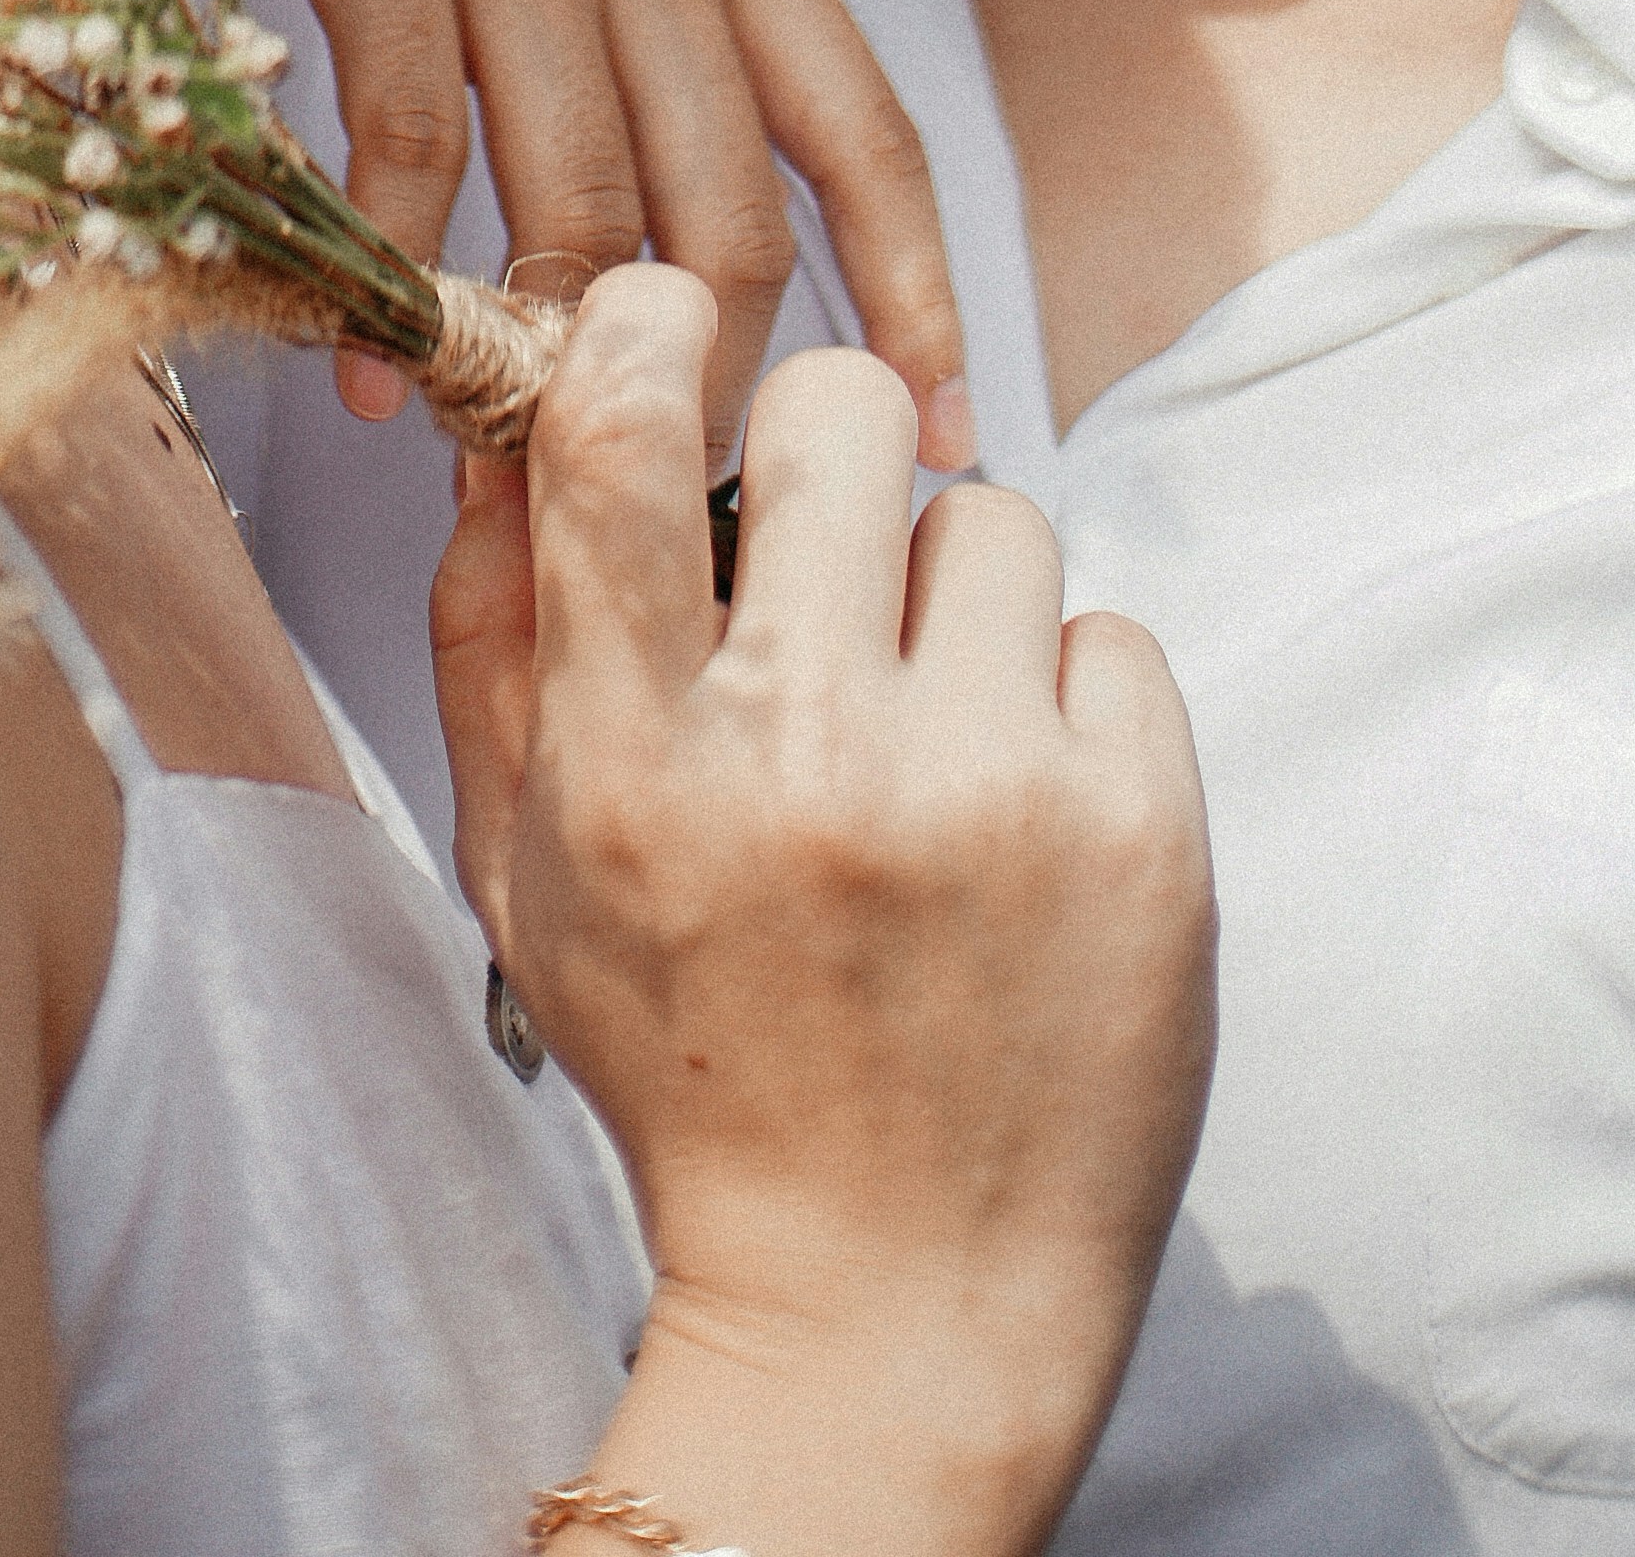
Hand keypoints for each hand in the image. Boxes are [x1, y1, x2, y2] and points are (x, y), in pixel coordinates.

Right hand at [49, 0, 972, 464]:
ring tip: (520, 475)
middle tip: (678, 510)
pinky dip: (396, 289)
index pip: (867, 132)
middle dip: (717, 384)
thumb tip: (678, 214)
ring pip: (584, 212)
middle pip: (733, 218)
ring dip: (555, 368)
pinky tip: (373, 377)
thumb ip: (664, 0)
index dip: (922, 294)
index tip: (951, 436)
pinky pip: (410, 158)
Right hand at [436, 272, 1214, 1556]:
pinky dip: (1065, 702)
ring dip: (956, 602)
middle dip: (828, 449)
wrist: (891, 1310)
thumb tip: (508, 416)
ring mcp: (991, 790)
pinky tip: (1020, 819)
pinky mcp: (1140, 830)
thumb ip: (494, 632)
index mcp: (638, 759)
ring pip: (992, 517)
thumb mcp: (533, 868)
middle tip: (830, 554)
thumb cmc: (692, 1066)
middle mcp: (812, 756)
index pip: (617, 428)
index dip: (644, 324)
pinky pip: (1110, 630)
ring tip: (931, 738)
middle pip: (836, 407)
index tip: (669, 332)